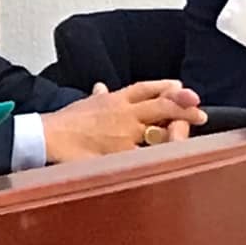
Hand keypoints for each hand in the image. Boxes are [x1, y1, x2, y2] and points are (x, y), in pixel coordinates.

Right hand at [42, 81, 207, 163]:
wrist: (47, 136)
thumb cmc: (63, 122)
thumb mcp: (83, 103)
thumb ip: (98, 97)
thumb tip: (100, 88)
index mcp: (115, 99)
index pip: (147, 88)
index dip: (168, 87)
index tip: (182, 88)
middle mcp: (124, 113)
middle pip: (162, 105)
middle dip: (183, 109)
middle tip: (198, 115)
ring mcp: (124, 133)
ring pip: (159, 131)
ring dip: (176, 134)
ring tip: (185, 136)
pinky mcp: (120, 153)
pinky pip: (146, 156)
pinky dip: (158, 157)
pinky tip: (170, 158)